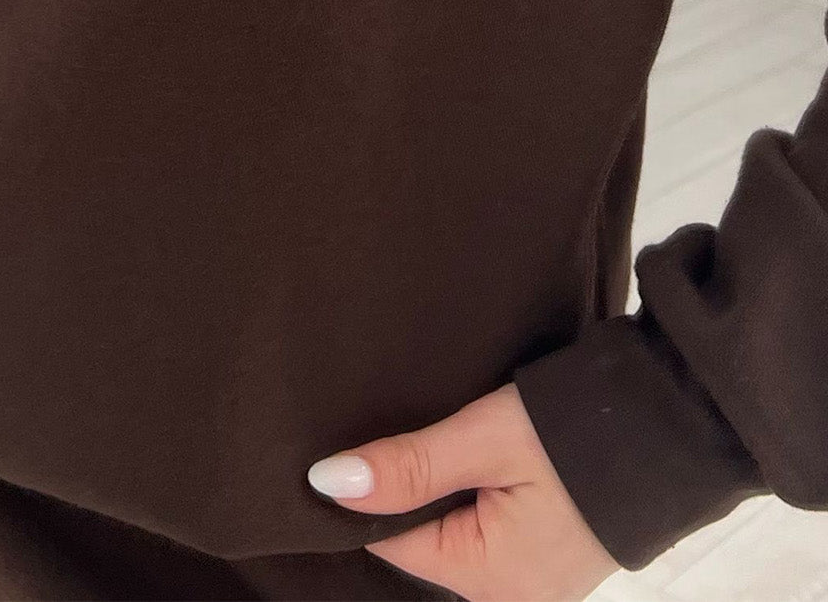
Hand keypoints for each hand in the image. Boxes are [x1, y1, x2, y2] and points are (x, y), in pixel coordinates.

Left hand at [307, 380, 620, 601]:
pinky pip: (490, 528)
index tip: (365, 436)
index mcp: (489, 580)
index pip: (392, 538)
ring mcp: (535, 578)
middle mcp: (509, 595)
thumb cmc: (578, 430)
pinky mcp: (552, 554)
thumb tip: (327, 484)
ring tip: (453, 438)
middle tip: (423, 428)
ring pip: (456, 530)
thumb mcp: (486, 438)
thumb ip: (409, 465)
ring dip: (447, 487)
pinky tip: (479, 457)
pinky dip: (477, 493)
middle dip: (414, 488)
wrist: (674, 418)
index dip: (373, 487)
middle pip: (425, 538)